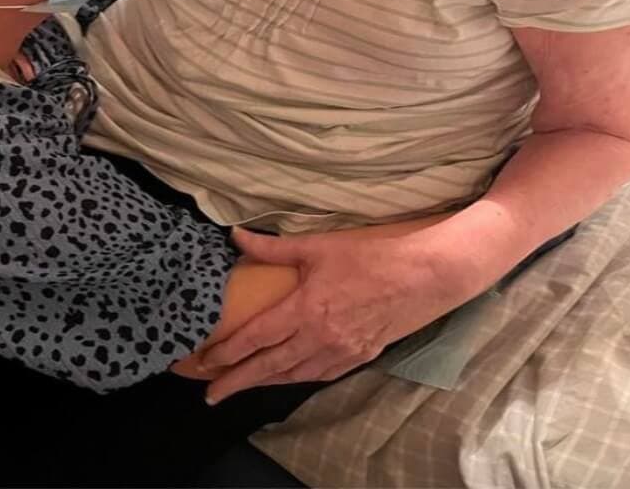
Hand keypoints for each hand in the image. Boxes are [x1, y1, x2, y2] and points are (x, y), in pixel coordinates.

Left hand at [200, 225, 468, 403]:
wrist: (425, 276)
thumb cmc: (370, 255)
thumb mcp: (318, 246)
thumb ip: (274, 247)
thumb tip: (236, 236)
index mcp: (306, 309)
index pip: (257, 337)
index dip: (228, 352)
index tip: (204, 363)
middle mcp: (320, 338)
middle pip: (270, 366)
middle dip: (237, 381)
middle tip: (210, 393)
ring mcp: (342, 352)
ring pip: (294, 374)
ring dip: (265, 382)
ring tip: (240, 385)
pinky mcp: (360, 356)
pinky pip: (319, 374)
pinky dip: (296, 378)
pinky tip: (287, 376)